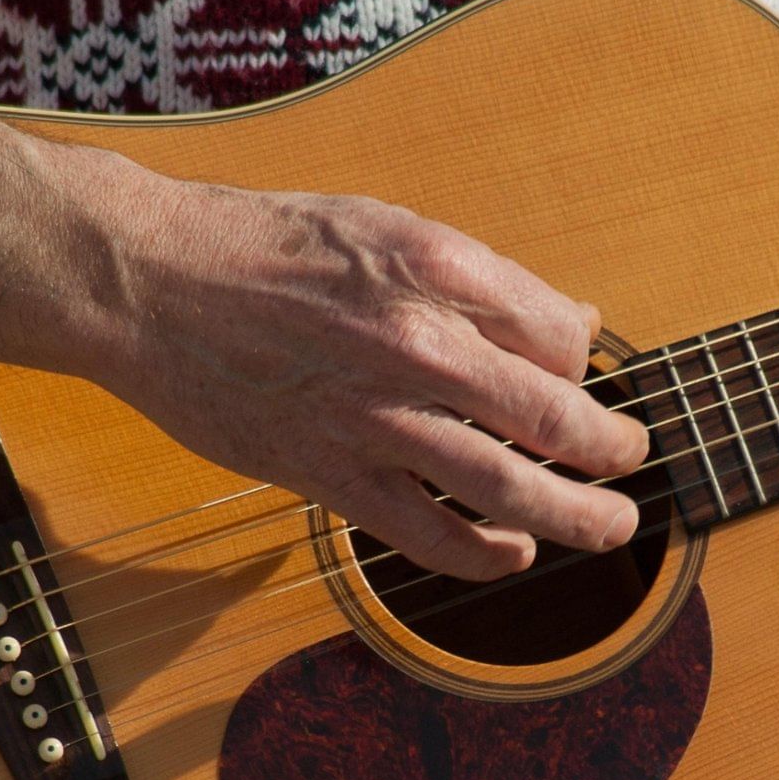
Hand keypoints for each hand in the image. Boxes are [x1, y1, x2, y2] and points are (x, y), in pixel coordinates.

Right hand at [0, 116, 649, 579]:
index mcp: (440, 265)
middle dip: (614, 449)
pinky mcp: (330, 474)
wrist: (144, 280)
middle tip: (634, 460)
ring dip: (578, 516)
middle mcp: (421, 341)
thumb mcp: (383, 224)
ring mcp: (377, 416)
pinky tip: (512, 554)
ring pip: (511, 487)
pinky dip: (486, 555)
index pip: (562, 333)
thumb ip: (479, 279)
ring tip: (613, 525)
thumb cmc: (260, 242)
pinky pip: (430, 536)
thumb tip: (572, 318)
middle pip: (559, 416)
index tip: (578, 376)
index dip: (585, 361)